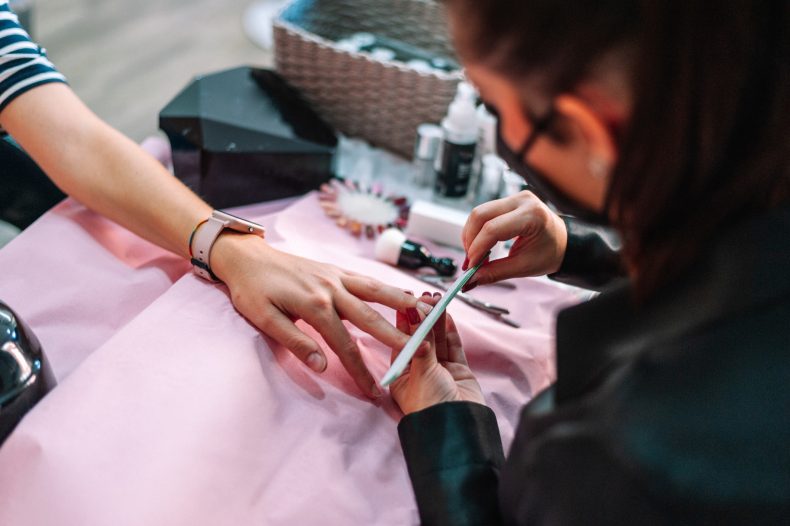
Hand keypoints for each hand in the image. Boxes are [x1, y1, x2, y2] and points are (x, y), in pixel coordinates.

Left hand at [211, 233, 429, 398]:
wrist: (246, 256)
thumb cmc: (250, 289)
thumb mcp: (263, 318)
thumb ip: (295, 341)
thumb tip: (321, 366)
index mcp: (314, 305)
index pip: (344, 345)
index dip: (361, 370)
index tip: (375, 390)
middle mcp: (332, 288)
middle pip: (370, 318)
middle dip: (397, 338)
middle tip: (421, 353)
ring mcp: (336, 276)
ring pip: (376, 292)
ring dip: (403, 304)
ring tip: (428, 313)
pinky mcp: (336, 269)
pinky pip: (367, 280)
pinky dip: (387, 288)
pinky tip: (403, 295)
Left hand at [389, 293, 484, 414]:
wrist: (458, 429)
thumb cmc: (430, 405)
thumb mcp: (421, 371)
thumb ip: (421, 342)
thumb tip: (414, 314)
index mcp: (401, 375)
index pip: (401, 341)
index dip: (404, 320)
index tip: (406, 300)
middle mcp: (419, 371)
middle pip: (421, 338)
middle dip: (423, 317)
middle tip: (426, 297)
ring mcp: (440, 371)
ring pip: (438, 340)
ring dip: (437, 320)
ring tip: (438, 300)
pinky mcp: (459, 371)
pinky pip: (453, 347)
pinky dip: (451, 331)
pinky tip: (448, 315)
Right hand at [461, 191, 567, 290]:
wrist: (563, 242)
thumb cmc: (549, 253)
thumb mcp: (523, 267)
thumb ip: (495, 272)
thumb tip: (471, 279)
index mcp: (532, 215)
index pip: (493, 229)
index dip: (476, 248)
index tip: (470, 266)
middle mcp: (522, 201)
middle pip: (480, 215)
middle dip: (470, 240)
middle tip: (470, 261)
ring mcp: (515, 198)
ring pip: (479, 213)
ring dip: (471, 235)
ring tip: (475, 255)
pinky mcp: (508, 200)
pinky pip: (484, 212)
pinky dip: (477, 230)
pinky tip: (480, 245)